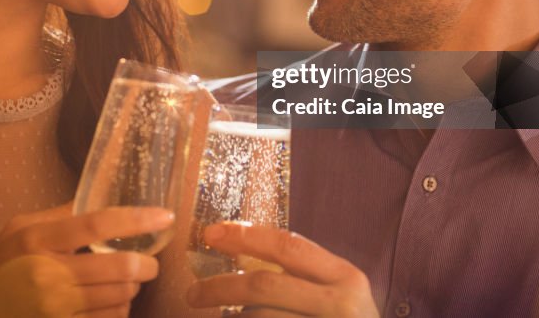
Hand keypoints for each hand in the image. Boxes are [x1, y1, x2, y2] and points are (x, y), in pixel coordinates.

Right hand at [0, 204, 173, 317]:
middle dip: (146, 265)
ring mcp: (55, 309)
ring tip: (126, 283)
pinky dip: (119, 311)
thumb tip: (101, 195)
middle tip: (149, 262)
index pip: (98, 224)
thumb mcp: (22, 227)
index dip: (138, 220)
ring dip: (132, 289)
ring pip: (120, 297)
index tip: (165, 216)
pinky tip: (112, 303)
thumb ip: (61, 214)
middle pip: (119, 267)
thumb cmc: (1, 264)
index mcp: (39, 240)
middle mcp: (47, 275)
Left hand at [186, 222, 378, 317]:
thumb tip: (239, 248)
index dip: (245, 236)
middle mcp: (341, 304)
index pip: (287, 246)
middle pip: (264, 286)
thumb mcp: (338, 295)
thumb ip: (301, 275)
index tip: (210, 234)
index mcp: (346, 278)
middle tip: (193, 293)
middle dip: (220, 287)